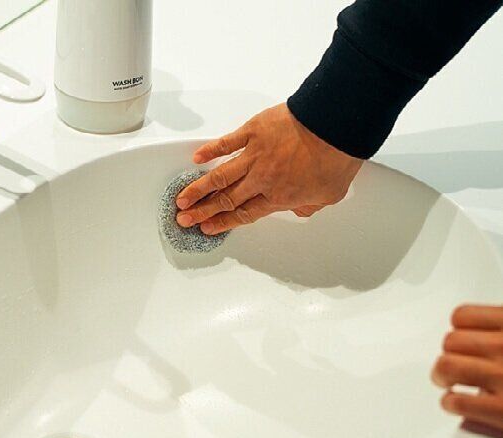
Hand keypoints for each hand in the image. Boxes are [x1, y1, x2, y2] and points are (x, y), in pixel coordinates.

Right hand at [175, 103, 363, 233]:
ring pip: (219, 177)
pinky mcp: (253, 132)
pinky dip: (210, 151)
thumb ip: (310, 206)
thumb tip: (301, 208)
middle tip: (185, 218)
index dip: (223, 222)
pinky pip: (226, 144)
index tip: (208, 228)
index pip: (244, 214)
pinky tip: (197, 158)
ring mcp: (254, 155)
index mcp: (278, 197)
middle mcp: (261, 180)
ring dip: (198, 188)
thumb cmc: (336, 158)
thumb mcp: (329, 195)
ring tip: (181, 198)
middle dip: (202, 211)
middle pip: (225, 199)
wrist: (335, 127)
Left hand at [432, 305, 502, 436]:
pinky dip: (452, 404)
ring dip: (443, 377)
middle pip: (450, 341)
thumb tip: (476, 332)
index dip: (457, 331)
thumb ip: (502, 334)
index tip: (460, 341)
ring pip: (446, 365)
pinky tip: (457, 404)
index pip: (463, 316)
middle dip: (448, 356)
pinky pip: (456, 401)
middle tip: (451, 369)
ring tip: (447, 384)